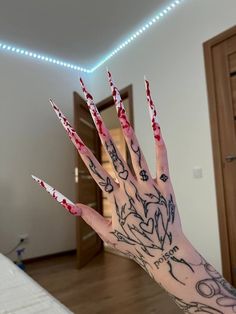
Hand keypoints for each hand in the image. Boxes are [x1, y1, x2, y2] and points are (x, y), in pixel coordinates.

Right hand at [33, 71, 183, 278]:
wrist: (165, 252)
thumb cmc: (136, 245)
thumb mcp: (108, 235)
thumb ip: (90, 218)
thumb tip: (71, 205)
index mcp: (115, 198)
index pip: (95, 169)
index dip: (82, 150)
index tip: (73, 133)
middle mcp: (130, 187)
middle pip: (112, 155)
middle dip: (101, 131)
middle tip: (94, 110)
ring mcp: (149, 185)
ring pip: (135, 154)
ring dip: (127, 132)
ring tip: (121, 111)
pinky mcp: (166, 186)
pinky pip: (162, 162)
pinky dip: (159, 145)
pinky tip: (157, 127)